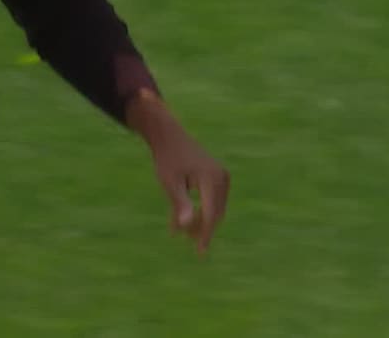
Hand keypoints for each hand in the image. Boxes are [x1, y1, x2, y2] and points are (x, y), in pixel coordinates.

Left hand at [126, 90, 229, 255]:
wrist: (168, 135)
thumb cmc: (167, 159)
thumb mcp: (170, 183)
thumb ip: (180, 205)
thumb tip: (186, 226)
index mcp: (212, 180)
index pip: (212, 215)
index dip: (206, 235)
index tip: (199, 252)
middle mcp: (221, 178)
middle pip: (215, 213)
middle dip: (201, 228)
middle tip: (184, 240)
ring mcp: (221, 177)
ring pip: (213, 208)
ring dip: (199, 221)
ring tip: (179, 233)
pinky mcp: (216, 177)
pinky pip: (210, 200)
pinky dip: (198, 210)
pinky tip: (179, 222)